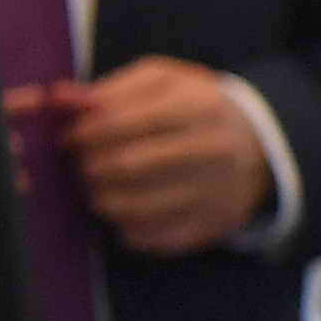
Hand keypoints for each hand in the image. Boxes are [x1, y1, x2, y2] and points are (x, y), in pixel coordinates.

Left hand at [47, 61, 272, 253]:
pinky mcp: (212, 226)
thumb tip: (60, 99)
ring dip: (100, 198)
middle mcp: (214, 150)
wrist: (261, 145)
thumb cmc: (196, 107)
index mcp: (199, 107)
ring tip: (100, 187)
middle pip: (123, 167)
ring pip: (131, 208)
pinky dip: (126, 226)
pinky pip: (149, 238)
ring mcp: (216, 192)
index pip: (118, 123)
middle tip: (84, 164)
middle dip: (88, 167)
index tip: (71, 138)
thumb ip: (111, 89)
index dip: (82, 133)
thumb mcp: (163, 82)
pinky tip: (129, 209)